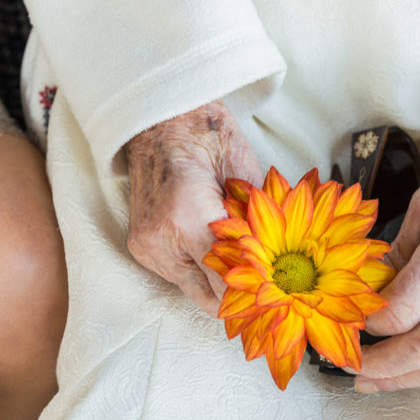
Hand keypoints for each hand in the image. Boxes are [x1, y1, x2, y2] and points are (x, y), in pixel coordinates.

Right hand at [125, 100, 262, 314]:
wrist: (160, 118)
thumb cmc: (209, 137)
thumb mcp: (247, 176)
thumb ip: (257, 225)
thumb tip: (278, 267)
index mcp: (189, 216)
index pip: (228, 281)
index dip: (257, 295)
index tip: (279, 302)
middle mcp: (161, 238)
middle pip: (210, 299)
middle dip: (240, 298)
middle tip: (268, 296)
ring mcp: (146, 246)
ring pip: (193, 291)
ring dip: (218, 283)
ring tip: (243, 267)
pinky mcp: (140, 247)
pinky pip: (178, 276)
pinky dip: (199, 270)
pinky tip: (215, 251)